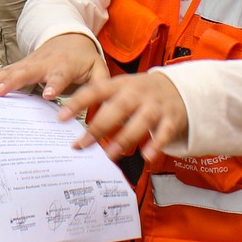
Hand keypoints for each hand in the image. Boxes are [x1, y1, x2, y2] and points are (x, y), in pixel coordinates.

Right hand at [0, 32, 105, 100]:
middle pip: (26, 72)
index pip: (59, 76)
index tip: (48, 96)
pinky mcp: (20, 65)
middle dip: (11, 82)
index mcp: (65, 65)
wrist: (69, 35)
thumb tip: (101, 109)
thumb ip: (100, 87)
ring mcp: (29, 63)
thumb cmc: (83, 57)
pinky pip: (4, 72)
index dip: (53, 85)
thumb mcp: (98, 68)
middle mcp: (44, 63)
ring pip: (10, 71)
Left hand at [60, 70, 188, 161]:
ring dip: (125, 137)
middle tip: (82, 144)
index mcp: (120, 85)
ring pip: (140, 120)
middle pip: (117, 108)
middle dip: (99, 127)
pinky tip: (146, 156)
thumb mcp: (122, 90)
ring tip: (110, 154)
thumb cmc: (142, 93)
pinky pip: (164, 132)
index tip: (61, 117)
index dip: (78, 102)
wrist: (179, 88)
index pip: (96, 90)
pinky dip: (156, 144)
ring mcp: (155, 105)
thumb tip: (78, 130)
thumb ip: (102, 105)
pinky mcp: (171, 118)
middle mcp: (137, 93)